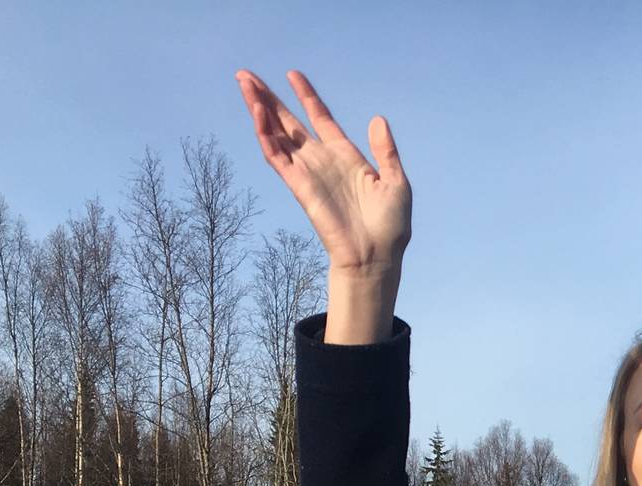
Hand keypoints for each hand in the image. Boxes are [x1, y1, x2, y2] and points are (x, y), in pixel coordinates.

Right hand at [237, 69, 409, 340]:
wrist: (376, 255)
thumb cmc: (390, 226)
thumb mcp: (396, 182)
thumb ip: (386, 151)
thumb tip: (378, 119)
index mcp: (346, 156)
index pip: (320, 119)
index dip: (307, 96)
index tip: (293, 74)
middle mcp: (322, 161)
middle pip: (289, 122)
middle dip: (269, 99)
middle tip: (247, 75)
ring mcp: (308, 172)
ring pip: (276, 134)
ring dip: (259, 110)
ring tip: (245, 85)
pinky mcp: (299, 185)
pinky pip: (276, 156)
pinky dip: (265, 135)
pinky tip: (258, 114)